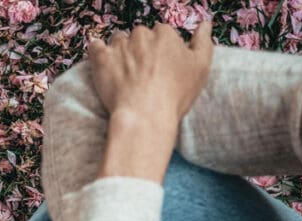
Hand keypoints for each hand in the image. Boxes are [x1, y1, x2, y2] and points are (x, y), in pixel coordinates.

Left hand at [87, 20, 213, 123]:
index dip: (160, 50)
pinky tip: (103, 61)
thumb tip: (206, 24)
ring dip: (120, 51)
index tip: (159, 66)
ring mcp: (120, 45)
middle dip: (140, 50)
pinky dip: (98, 51)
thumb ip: (203, 42)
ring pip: (119, 40)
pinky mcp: (101, 58)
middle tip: (142, 73)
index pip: (161, 34)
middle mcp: (141, 35)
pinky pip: (96, 46)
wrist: (145, 115)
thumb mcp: (201, 68)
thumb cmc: (175, 94)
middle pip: (139, 36)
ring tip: (124, 73)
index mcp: (165, 34)